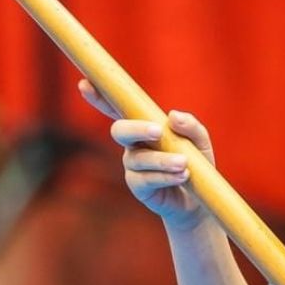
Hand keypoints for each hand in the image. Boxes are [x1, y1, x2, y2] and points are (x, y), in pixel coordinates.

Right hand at [78, 78, 214, 230]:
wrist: (198, 200)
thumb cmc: (196, 165)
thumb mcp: (199, 143)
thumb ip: (191, 127)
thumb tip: (173, 116)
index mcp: (143, 126)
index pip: (118, 108)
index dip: (99, 96)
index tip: (84, 84)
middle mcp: (133, 144)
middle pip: (120, 130)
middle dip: (136, 129)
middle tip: (158, 131)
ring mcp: (133, 166)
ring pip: (138, 158)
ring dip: (162, 159)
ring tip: (184, 163)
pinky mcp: (138, 187)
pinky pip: (146, 179)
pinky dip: (165, 176)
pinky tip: (182, 176)